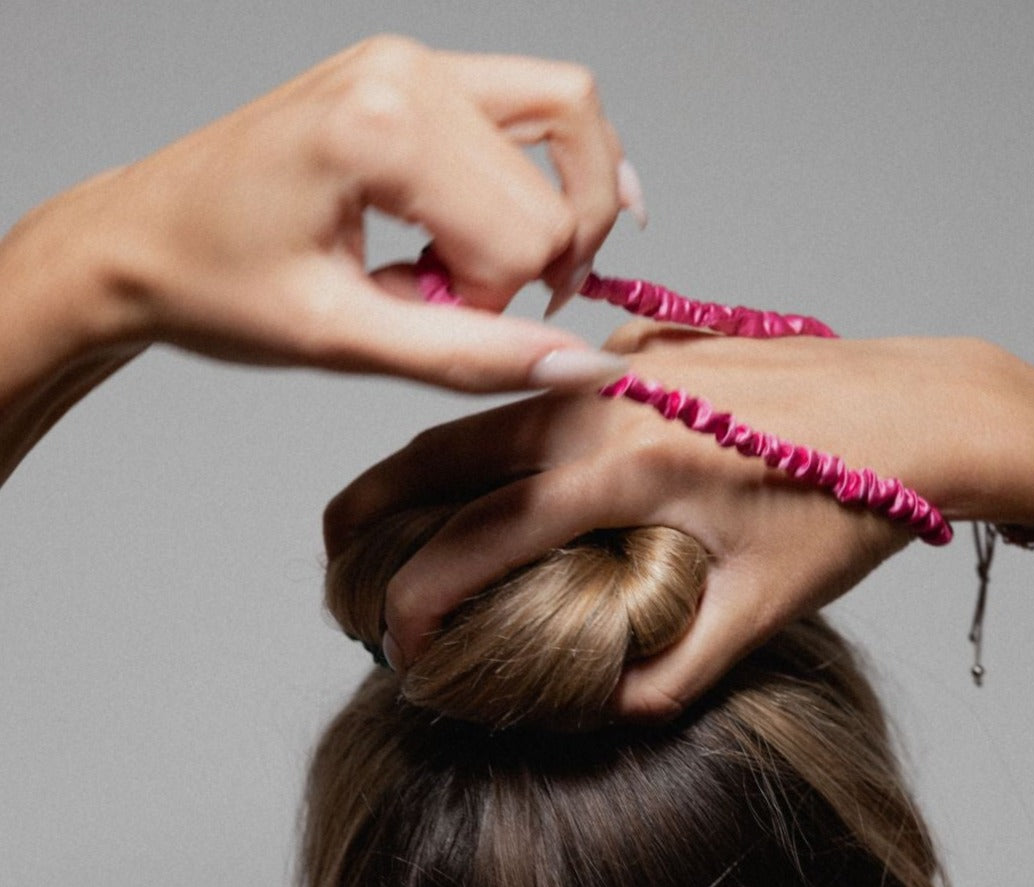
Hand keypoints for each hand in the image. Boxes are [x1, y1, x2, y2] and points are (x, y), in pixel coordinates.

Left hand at [13, 38, 638, 392]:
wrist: (138, 240)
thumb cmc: (217, 287)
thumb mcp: (344, 341)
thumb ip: (472, 356)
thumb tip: (582, 367)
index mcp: (378, 127)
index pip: (527, 234)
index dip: (495, 305)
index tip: (426, 323)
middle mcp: (408, 70)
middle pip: (555, 190)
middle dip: (522, 266)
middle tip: (450, 301)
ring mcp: (414, 60)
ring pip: (572, 124)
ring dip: (556, 214)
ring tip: (498, 266)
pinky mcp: (417, 73)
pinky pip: (540, 101)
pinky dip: (558, 166)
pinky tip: (555, 214)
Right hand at [325, 327, 1033, 716]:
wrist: (924, 412)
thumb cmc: (854, 505)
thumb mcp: (761, 614)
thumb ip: (664, 677)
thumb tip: (584, 708)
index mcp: (625, 468)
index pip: (478, 536)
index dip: (419, 599)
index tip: (393, 648)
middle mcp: (602, 400)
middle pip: (443, 457)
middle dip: (371, 518)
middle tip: (336, 576)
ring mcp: (618, 366)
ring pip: (481, 418)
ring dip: (419, 475)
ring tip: (381, 532)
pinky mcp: (640, 352)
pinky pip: (537, 394)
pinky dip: (486, 441)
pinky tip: (483, 482)